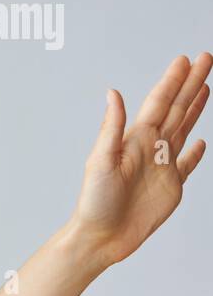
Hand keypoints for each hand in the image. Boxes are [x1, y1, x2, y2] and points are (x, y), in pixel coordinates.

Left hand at [68, 52, 209, 268]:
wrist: (101, 236)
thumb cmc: (95, 201)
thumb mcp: (100, 161)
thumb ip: (111, 127)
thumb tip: (112, 93)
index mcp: (135, 139)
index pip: (160, 102)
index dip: (174, 81)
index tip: (186, 59)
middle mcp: (151, 148)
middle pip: (177, 108)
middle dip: (191, 83)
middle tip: (205, 58)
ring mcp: (163, 166)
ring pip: (184, 129)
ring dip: (195, 108)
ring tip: (206, 86)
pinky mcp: (171, 187)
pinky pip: (188, 164)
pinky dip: (196, 153)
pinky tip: (200, 141)